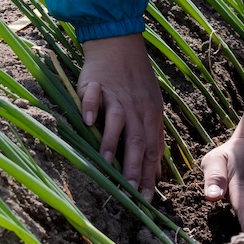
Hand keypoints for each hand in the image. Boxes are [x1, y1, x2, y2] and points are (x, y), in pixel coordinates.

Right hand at [77, 34, 164, 192]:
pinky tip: (87, 121)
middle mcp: (135, 108)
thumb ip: (152, 136)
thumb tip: (155, 170)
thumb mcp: (150, 107)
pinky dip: (91, 107)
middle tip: (129, 190)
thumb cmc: (135, 80)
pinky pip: (93, 96)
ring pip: (117, 120)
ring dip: (112, 141)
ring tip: (106, 162)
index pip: (152, 149)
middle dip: (133, 167)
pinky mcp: (96, 83)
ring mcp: (115, 95)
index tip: (146, 198)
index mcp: (150, 115)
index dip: (149, 174)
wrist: (119, 44)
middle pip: (137, 139)